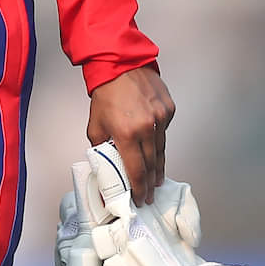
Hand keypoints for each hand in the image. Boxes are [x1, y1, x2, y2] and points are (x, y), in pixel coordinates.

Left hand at [86, 65, 173, 204]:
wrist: (120, 66)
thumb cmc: (106, 94)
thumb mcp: (95, 126)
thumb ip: (102, 148)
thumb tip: (106, 167)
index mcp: (126, 134)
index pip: (136, 171)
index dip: (139, 189)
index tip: (140, 199)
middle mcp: (146, 127)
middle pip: (152, 165)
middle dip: (150, 183)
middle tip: (149, 195)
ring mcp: (160, 118)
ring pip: (161, 150)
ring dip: (158, 167)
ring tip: (156, 180)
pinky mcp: (169, 109)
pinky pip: (165, 132)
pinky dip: (159, 141)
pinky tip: (154, 148)